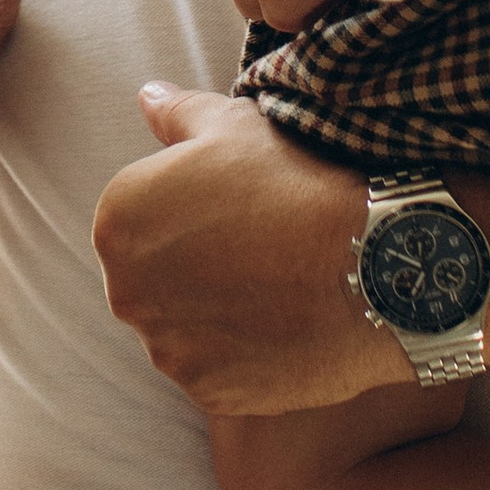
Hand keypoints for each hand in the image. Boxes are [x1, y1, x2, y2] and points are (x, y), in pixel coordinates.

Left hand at [91, 84, 407, 413]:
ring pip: (181, 328)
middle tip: (256, 250)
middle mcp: (126, 291)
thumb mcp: (233, 125)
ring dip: (214, 314)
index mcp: (119, 221)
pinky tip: (282, 325)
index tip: (233, 210)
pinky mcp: (208, 392)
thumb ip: (175, 115)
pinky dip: (241, 355)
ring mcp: (167, 348)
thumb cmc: (298, 183)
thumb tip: (145, 97)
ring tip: (274, 288)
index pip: (138, 220)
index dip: (189, 213)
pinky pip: (216, 370)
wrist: (369, 264)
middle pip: (153, 279)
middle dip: (192, 268)